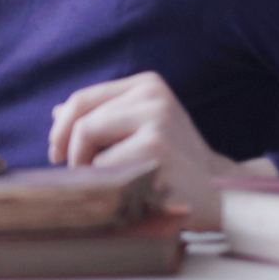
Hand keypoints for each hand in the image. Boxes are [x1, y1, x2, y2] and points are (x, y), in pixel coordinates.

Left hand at [47, 71, 277, 229]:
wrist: (222, 193)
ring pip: (88, 141)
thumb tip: (57, 113)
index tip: (57, 152)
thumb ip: (103, 118)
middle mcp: (153, 96)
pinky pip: (104, 168)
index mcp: (147, 85)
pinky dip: (106, 185)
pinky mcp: (156, 148)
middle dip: (70, 151)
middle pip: (82, 120)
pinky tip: (127, 193)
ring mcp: (157, 120)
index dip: (61, 128)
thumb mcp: (141, 129)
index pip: (83, 99)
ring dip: (86, 170)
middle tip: (75, 174)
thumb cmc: (174, 163)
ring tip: (108, 185)